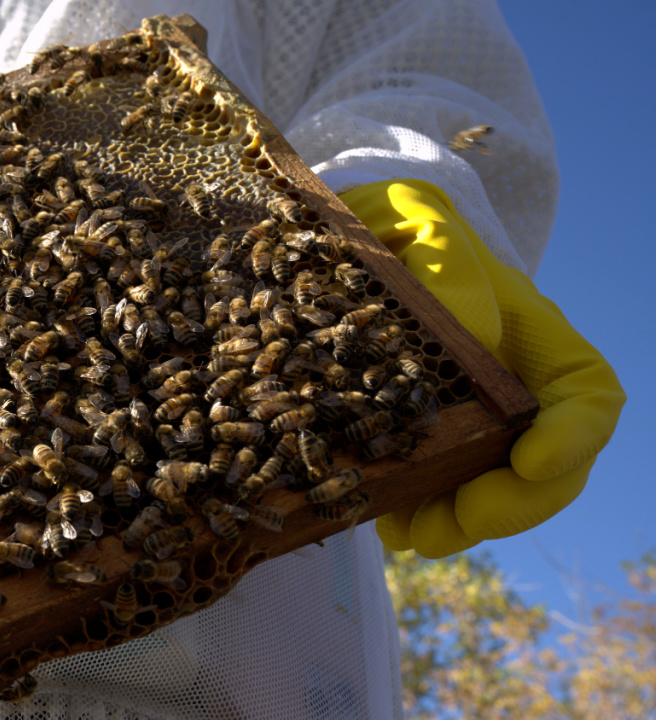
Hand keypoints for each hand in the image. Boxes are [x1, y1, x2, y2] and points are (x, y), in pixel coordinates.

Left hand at [339, 180, 624, 557]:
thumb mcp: (419, 223)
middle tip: (466, 519)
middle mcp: (513, 391)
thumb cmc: (399, 226)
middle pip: (549, 468)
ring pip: (488, 493)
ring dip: (458, 524)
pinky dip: (411, 514)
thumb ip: (449, 267)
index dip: (573, 438)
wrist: (354, 240)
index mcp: (534, 339)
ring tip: (411, 532)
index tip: (532, 460)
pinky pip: (430, 493)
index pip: (586, 396)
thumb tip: (472, 331)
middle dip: (515, 503)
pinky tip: (379, 516)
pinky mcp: (418, 442)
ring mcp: (468, 423)